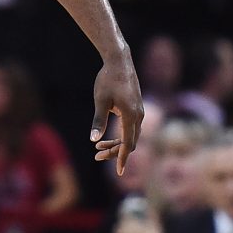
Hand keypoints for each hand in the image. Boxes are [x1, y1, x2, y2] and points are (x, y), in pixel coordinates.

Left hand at [90, 48, 143, 174]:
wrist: (119, 60)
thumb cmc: (108, 79)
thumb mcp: (100, 100)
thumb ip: (98, 121)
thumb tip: (93, 140)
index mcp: (131, 116)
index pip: (128, 144)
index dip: (122, 158)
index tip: (118, 172)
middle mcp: (139, 115)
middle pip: (130, 142)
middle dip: (114, 151)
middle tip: (97, 156)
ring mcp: (139, 111)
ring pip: (130, 135)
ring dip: (116, 143)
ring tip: (98, 148)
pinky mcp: (136, 107)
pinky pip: (131, 127)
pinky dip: (120, 134)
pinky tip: (106, 136)